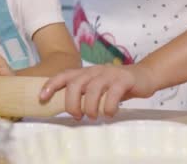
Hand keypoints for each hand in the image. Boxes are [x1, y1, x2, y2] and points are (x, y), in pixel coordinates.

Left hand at [39, 64, 156, 119]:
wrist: (144, 76)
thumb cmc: (116, 85)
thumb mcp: (97, 87)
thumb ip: (84, 94)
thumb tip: (68, 110)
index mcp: (86, 72)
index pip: (64, 75)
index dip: (51, 85)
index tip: (42, 98)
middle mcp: (95, 71)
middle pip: (75, 84)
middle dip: (72, 102)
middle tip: (77, 116)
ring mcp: (109, 74)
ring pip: (93, 89)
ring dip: (90, 106)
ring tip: (94, 117)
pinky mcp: (124, 79)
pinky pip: (113, 93)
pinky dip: (109, 106)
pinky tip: (109, 113)